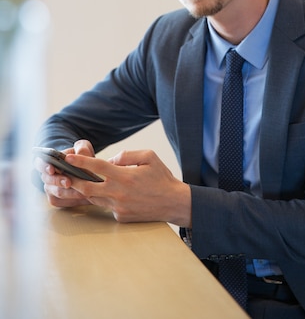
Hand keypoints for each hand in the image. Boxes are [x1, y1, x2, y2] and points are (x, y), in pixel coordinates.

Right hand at [34, 139, 94, 207]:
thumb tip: (80, 154)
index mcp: (48, 161)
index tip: (52, 169)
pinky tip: (84, 198)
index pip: (40, 163)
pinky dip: (73, 200)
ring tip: (82, 192)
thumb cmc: (80, 156)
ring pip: (57, 193)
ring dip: (69, 192)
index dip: (44, 166)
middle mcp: (46, 176)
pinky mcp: (55, 200)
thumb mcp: (83, 148)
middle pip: (49, 180)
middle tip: (68, 182)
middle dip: (59, 181)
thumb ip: (82, 148)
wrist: (84, 170)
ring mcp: (50, 189)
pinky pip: (62, 202)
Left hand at [64, 149, 191, 226]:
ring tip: (78, 182)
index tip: (68, 157)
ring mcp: (118, 207)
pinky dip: (105, 198)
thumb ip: (127, 155)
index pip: (97, 167)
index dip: (81, 162)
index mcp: (124, 176)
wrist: (173, 202)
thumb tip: (111, 160)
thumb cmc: (161, 177)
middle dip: (73, 181)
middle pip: (87, 188)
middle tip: (64, 174)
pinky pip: (107, 206)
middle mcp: (118, 193)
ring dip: (86, 191)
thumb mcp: (149, 156)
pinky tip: (108, 193)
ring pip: (94, 199)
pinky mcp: (120, 217)